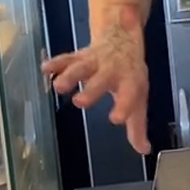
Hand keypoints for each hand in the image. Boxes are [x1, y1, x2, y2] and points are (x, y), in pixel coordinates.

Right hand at [41, 30, 151, 154]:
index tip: (115, 119)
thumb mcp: (138, 98)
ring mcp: (94, 62)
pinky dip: (56, 64)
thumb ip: (137, 126)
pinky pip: (66, 59)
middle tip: (79, 102)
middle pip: (100, 80)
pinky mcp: (79, 56)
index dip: (123, 106)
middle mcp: (112, 71)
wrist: (122, 39)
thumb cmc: (129, 75)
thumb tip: (143, 150)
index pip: (128, 96)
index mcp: (130, 82)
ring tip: (58, 87)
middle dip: (90, 90)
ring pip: (80, 67)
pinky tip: (45, 69)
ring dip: (69, 75)